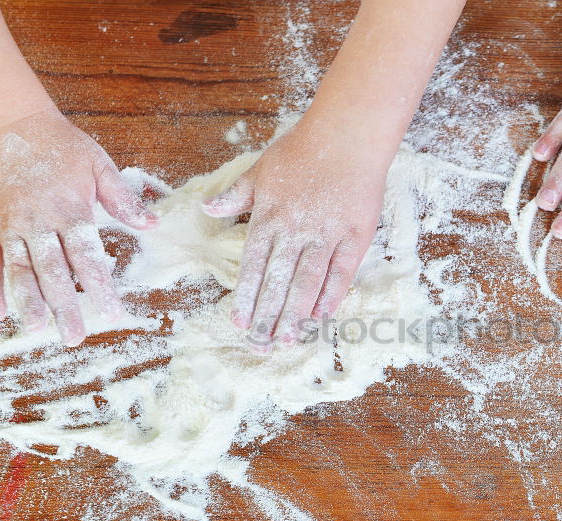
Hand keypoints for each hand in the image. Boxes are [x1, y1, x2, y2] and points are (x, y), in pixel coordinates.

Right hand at [0, 110, 157, 344]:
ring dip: (28, 301)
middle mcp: (38, 222)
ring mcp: (10, 225)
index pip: (88, 257)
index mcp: (70, 210)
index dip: (100, 288)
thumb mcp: (99, 165)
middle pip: (53, 272)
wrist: (9, 123)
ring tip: (38, 329)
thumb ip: (123, 199)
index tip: (112, 315)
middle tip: (75, 337)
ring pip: (19, 270)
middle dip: (65, 306)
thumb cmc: (61, 146)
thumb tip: (153, 225)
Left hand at [201, 120, 386, 350]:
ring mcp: (327, 234)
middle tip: (261, 346)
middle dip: (268, 316)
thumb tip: (207, 208)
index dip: (246, 296)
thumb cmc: (303, 149)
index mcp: (269, 216)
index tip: (239, 323)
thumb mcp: (261, 168)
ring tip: (288, 339)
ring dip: (297, 313)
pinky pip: (341, 272)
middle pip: (278, 281)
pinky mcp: (355, 235)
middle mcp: (295, 230)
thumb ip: (236, 194)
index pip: (253, 265)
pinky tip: (322, 315)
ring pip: (308, 282)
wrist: (348, 135)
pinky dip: (331, 294)